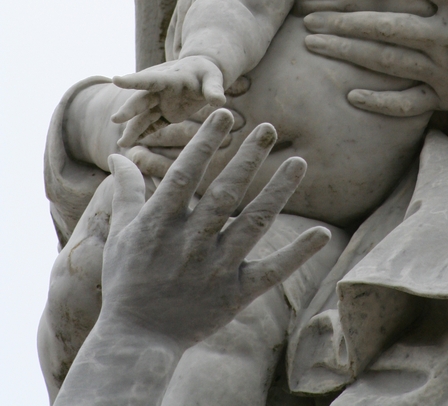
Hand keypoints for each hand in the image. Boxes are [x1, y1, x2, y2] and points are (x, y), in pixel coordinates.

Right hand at [102, 110, 329, 346]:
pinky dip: (296, 254)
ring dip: (277, 193)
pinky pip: (270, 272)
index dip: (206, 143)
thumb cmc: (127, 280)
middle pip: (225, 194)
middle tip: (268, 127)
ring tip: (299, 164)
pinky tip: (322, 235)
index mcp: (160, 224)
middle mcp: (190, 243)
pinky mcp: (235, 294)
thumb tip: (119, 153)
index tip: (225, 113)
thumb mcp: (122, 233)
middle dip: (247, 158)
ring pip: (253, 224)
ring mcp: (215, 268)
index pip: (186, 174)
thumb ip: (127, 191)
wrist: (137, 340)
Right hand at [111, 55, 225, 146]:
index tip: (116, 79)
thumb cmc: (207, 73)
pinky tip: (131, 143)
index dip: (134, 80)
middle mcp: (160, 90)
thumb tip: (219, 102)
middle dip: (129, 109)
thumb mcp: (213, 78)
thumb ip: (214, 89)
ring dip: (133, 128)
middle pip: (142, 99)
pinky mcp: (164, 113)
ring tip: (122, 143)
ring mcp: (161, 102)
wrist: (202, 73)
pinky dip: (142, 133)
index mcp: (171, 77)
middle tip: (115, 119)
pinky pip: (152, 125)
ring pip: (143, 116)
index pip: (151, 78)